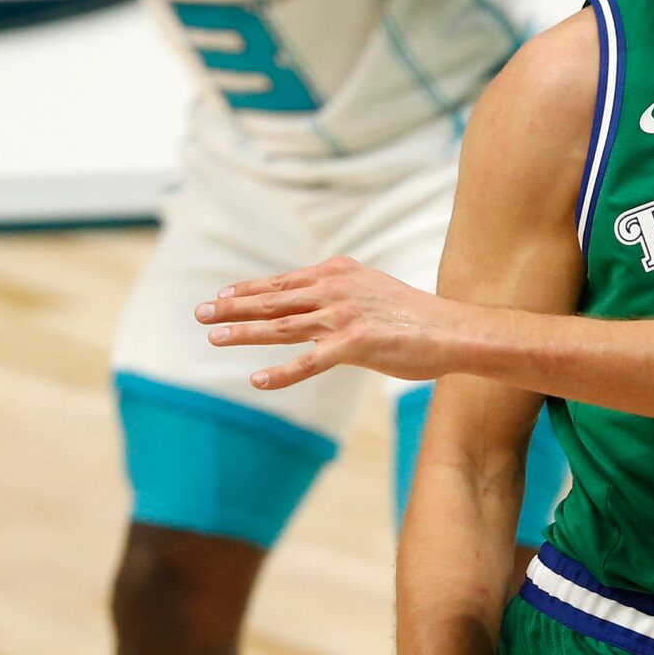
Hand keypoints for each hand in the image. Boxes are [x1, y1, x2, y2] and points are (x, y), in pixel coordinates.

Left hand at [196, 256, 468, 389]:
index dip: (249, 290)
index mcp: (339, 273)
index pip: (283, 282)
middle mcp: (335, 290)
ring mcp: (343, 317)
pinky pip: (309, 362)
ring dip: (244, 333)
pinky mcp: (355, 345)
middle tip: (201, 313)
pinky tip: (258, 381)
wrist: (452, 329)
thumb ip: (343, 291)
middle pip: (273, 299)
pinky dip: (282, 373)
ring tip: (214, 337)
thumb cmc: (416, 315)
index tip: (221, 296)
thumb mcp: (373, 290)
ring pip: (281, 325)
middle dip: (233, 307)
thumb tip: (320, 298)